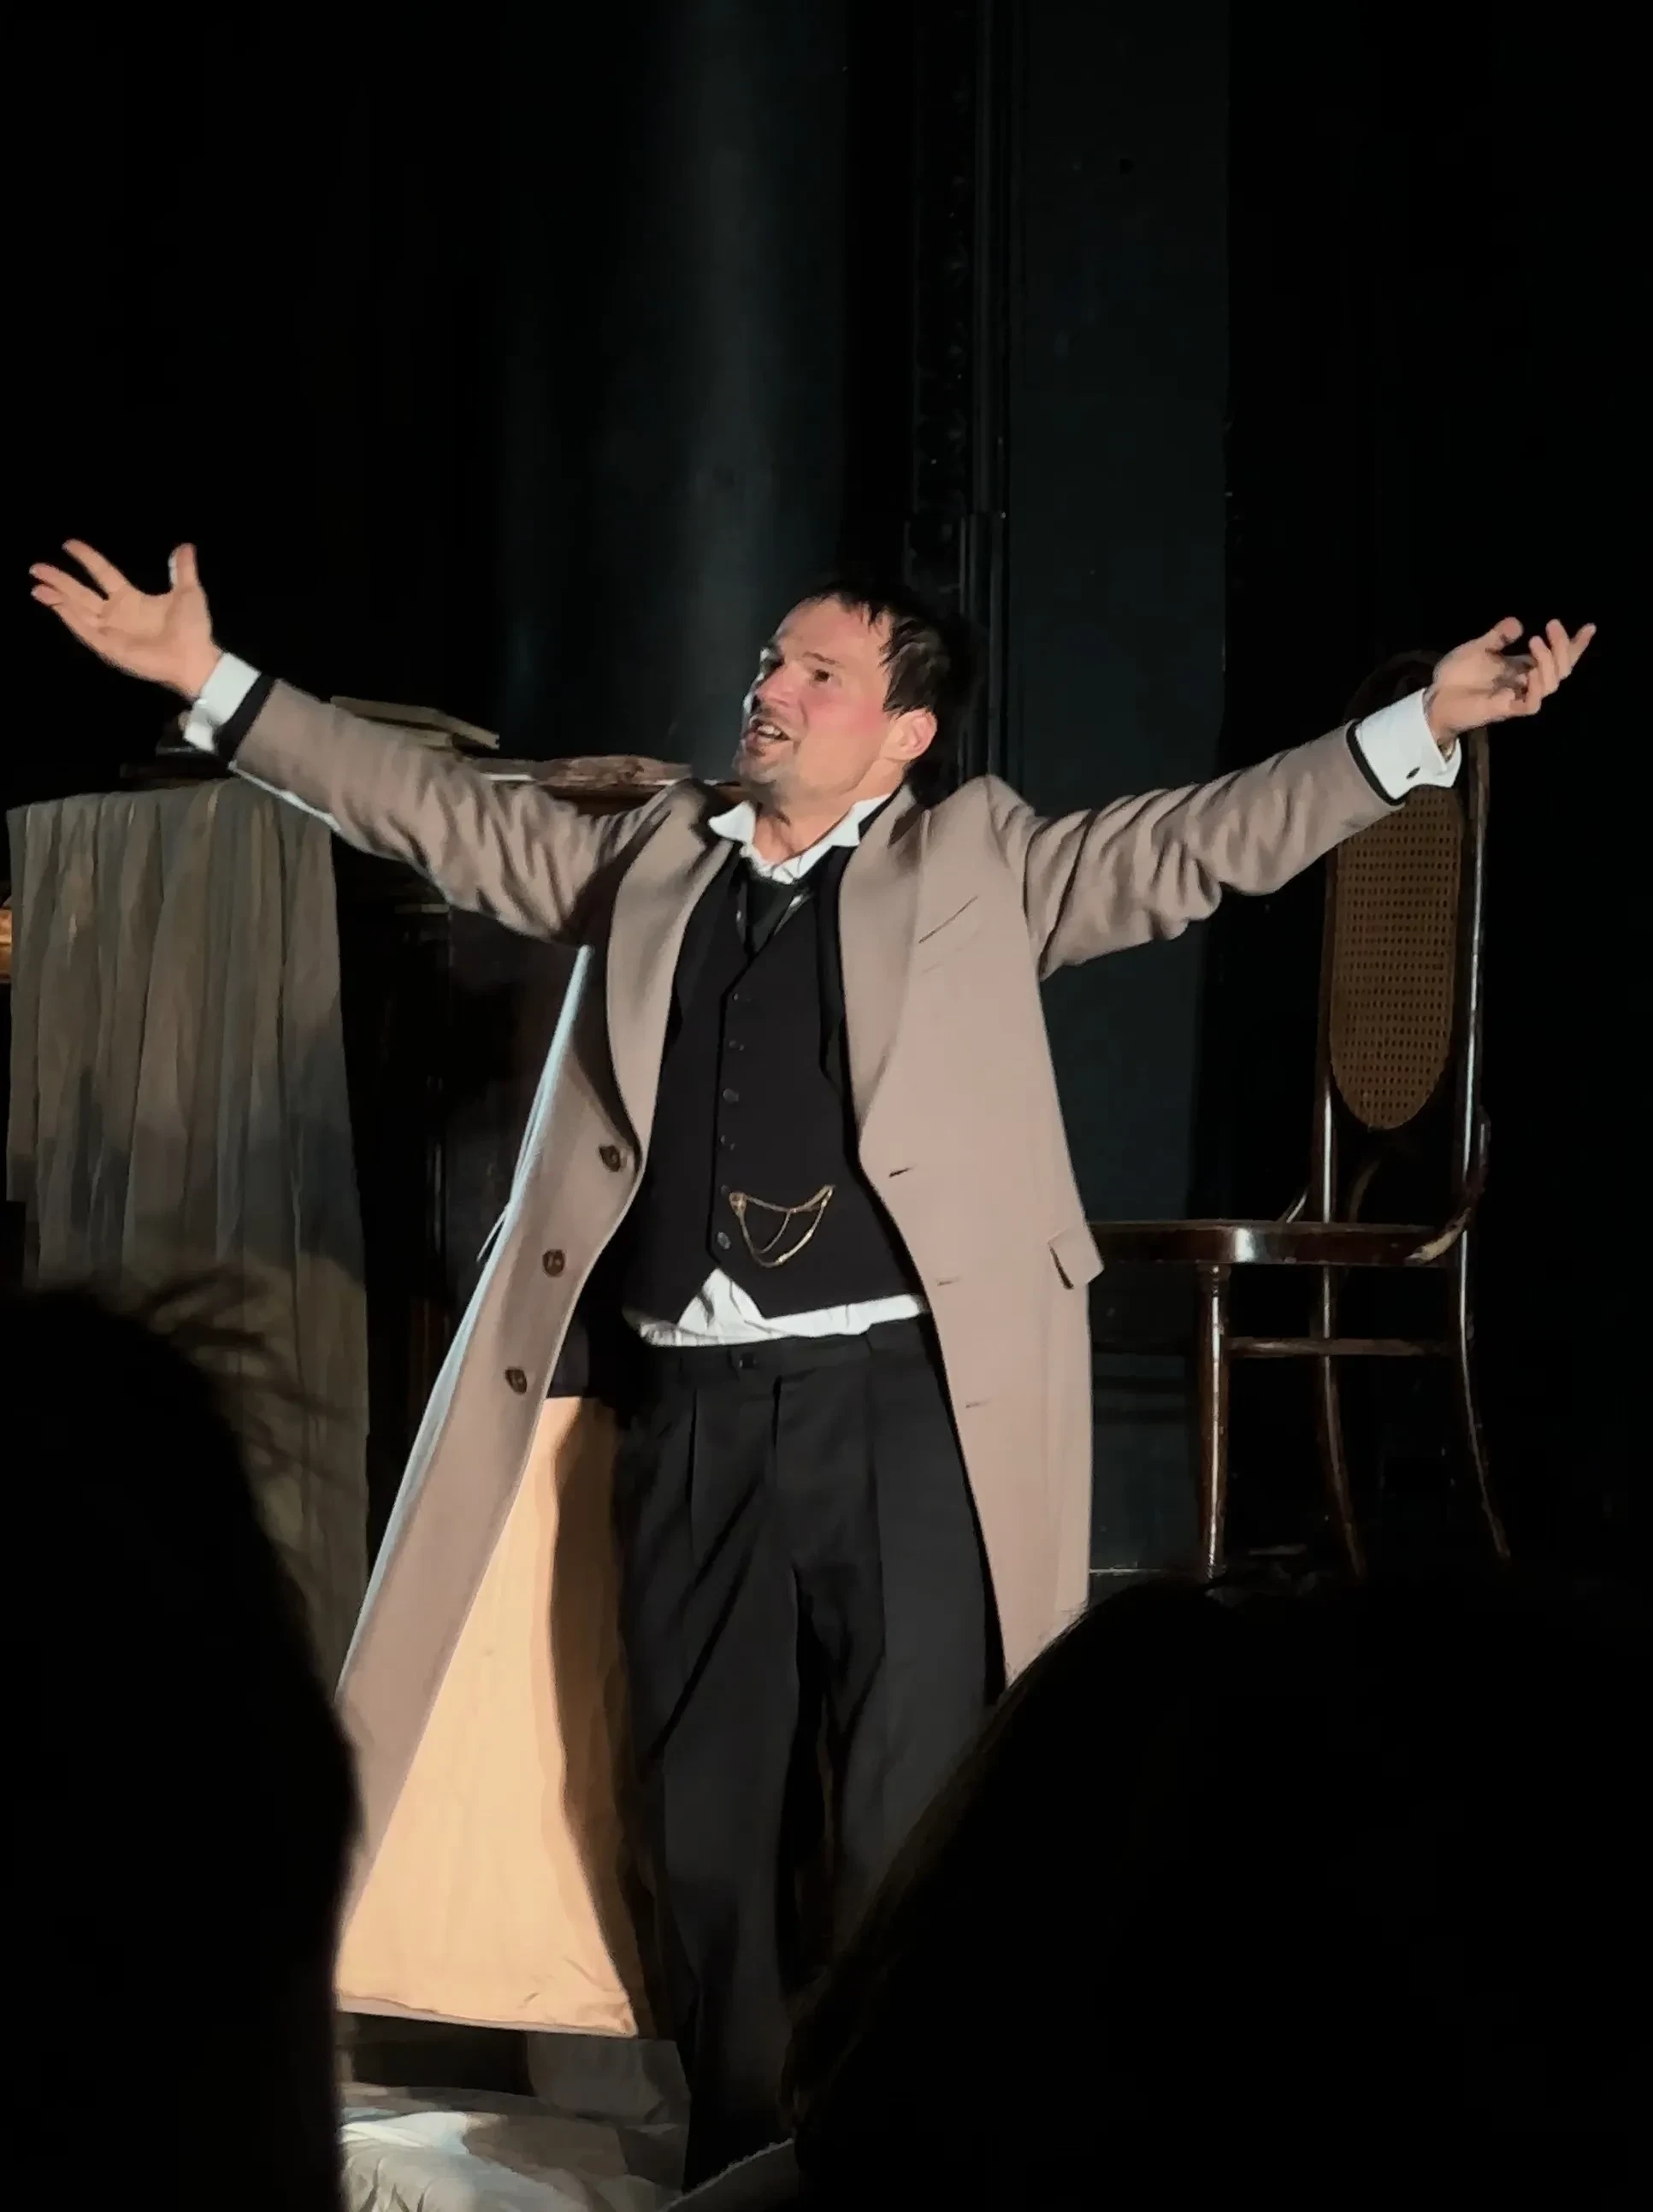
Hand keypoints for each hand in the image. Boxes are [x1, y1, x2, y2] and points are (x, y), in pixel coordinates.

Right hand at [29, 540, 221, 698]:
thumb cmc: (192, 628)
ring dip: (56, 598)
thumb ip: (183, 569)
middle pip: (80, 592)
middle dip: (59, 580)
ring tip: (36, 585)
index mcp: (130, 599)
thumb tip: (186, 546)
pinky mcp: (110, 648)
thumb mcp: (188, 592)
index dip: (86, 558)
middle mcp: (116, 614)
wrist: (196, 658)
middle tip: (36, 567)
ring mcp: (111, 631)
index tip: (69, 544)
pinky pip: (85, 631)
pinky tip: (56, 604)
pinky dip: (70, 617)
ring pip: (77, 610)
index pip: (102, 573)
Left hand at [1426, 617, 1595, 748]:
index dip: (1575, 645)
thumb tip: (1518, 623)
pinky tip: (1531, 671)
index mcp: (1523, 667)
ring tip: (1536, 641)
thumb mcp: (1478, 648)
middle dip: (1564, 646)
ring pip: (1552, 684)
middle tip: (1552, 625)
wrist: (1435, 697)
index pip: (1557, 657)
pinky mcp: (1506, 710)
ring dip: (1549, 661)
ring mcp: (1518, 696)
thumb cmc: (1456, 676)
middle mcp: (1526, 682)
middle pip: (1562, 669)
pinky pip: (1533, 703)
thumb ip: (1498, 636)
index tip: (1589, 627)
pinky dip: (1537, 687)